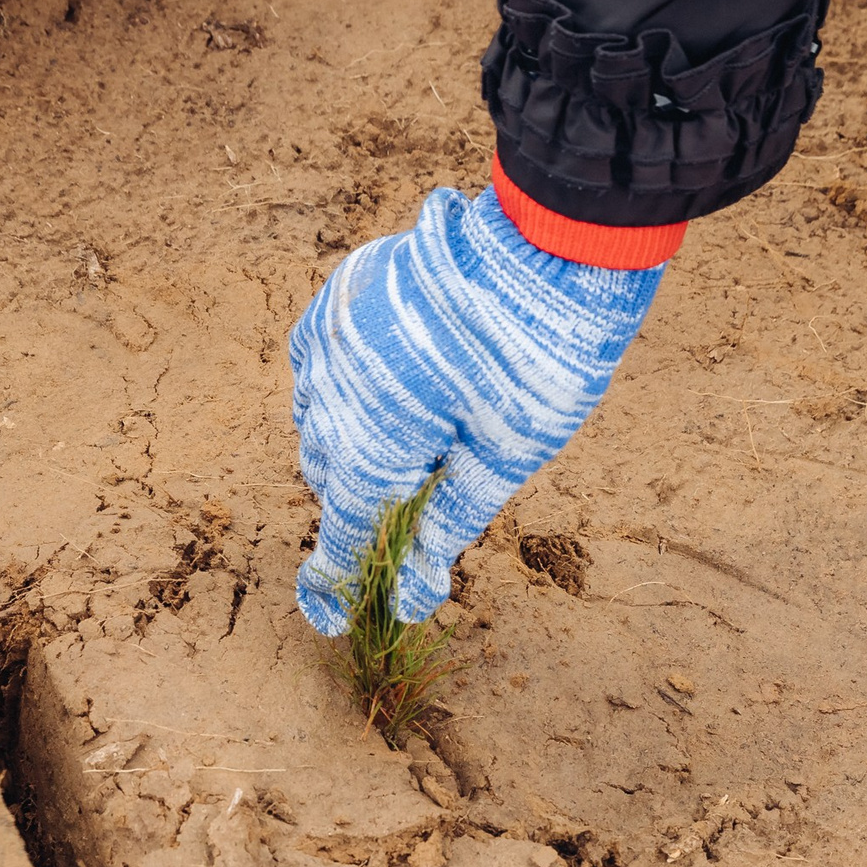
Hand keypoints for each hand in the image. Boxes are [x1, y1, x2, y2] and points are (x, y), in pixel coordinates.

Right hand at [290, 186, 665, 634]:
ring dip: (348, 442)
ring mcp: (330, 337)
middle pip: (327, 475)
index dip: (333, 585)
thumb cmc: (539, 361)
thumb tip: (410, 602)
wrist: (552, 244)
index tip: (333, 621)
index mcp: (370, 447)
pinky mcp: (340, 294)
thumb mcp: (502, 461)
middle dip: (361, 501)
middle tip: (418, 501)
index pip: (339, 535)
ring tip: (412, 438)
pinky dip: (336, 389)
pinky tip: (381, 389)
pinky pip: (315, 361)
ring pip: (314, 417)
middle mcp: (330, 394)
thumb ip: (445, 530)